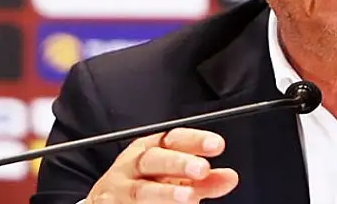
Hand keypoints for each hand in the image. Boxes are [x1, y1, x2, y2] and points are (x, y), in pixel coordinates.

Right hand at [87, 128, 238, 203]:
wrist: (107, 201)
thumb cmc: (146, 181)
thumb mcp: (176, 176)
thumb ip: (204, 178)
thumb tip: (230, 178)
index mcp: (152, 148)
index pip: (175, 138)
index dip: (195, 140)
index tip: (217, 145)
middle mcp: (134, 165)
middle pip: (154, 160)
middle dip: (179, 163)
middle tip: (203, 170)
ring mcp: (121, 189)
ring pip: (141, 189)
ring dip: (165, 193)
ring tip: (188, 198)